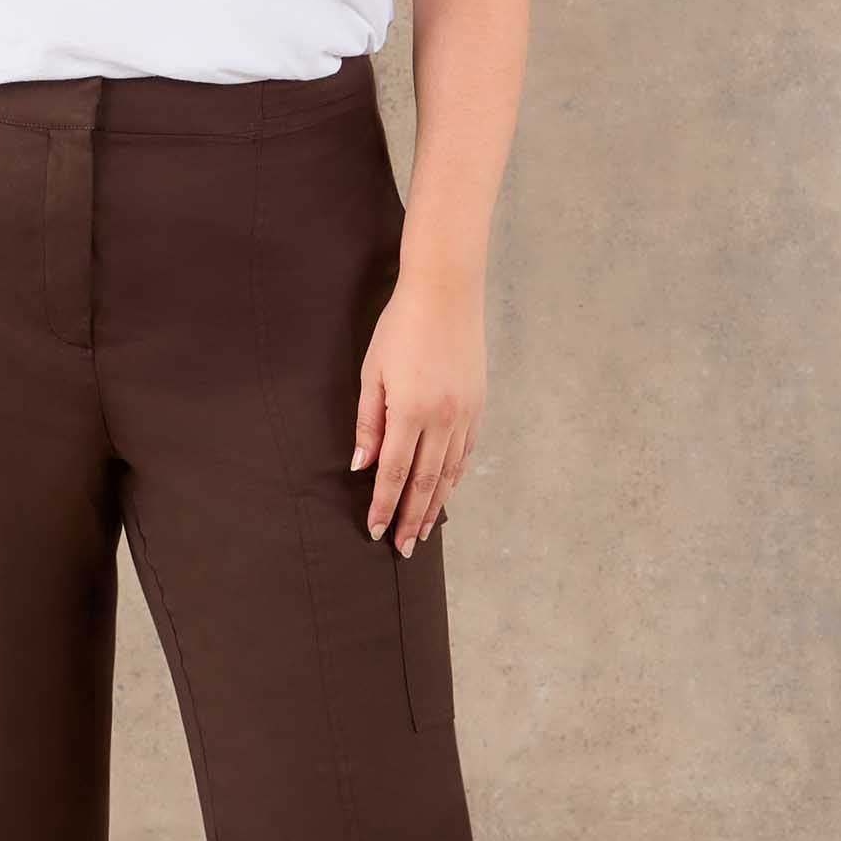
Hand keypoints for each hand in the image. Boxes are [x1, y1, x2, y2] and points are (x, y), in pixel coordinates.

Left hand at [352, 268, 484, 551]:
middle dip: (411, 518)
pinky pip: (467, 451)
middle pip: (426, 483)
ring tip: (424, 530)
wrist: (446, 293)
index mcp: (411, 412)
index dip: (383, 505)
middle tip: (402, 548)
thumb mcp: (372, 373)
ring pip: (450, 473)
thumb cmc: (400, 328)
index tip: (375, 531)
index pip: (394, 473)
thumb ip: (368, 423)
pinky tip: (448, 490)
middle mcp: (443, 419)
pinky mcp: (478, 404)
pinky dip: (456, 476)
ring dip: (436, 505)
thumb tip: (362, 465)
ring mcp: (465, 413)